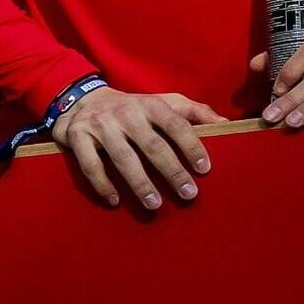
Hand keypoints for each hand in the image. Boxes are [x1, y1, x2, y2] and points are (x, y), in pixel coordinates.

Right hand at [52, 85, 222, 212]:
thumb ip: (194, 112)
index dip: (191, 146)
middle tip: (188, 194)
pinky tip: (115, 200)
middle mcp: (126, 113)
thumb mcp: (162, 102)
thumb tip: (226, 126)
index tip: (204, 169)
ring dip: (140, 183)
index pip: (176, 125)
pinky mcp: (77, 137)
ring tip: (154, 204)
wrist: (82, 100)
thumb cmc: (132, 108)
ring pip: (123, 158)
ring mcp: (100, 125)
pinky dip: (103, 184)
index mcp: (150, 104)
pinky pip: (90, 165)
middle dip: (172, 171)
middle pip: (152, 145)